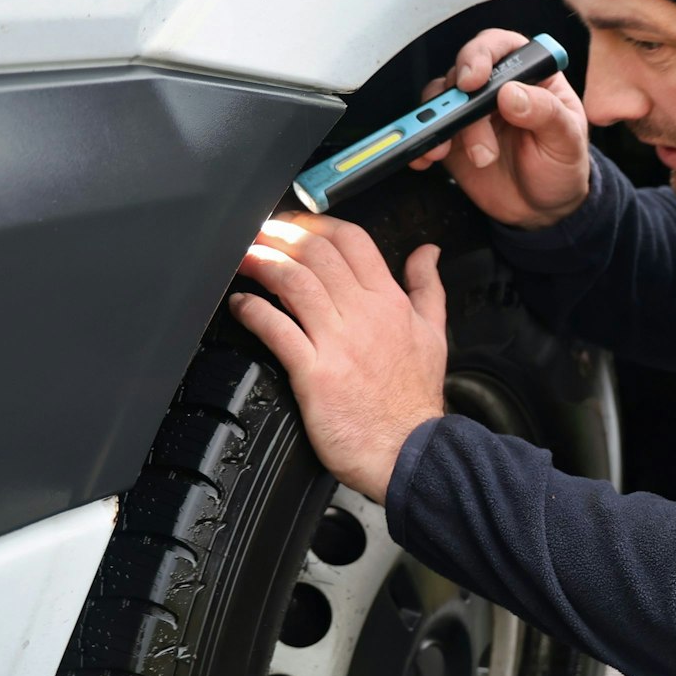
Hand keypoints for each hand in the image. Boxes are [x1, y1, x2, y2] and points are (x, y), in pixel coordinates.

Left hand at [229, 213, 448, 500]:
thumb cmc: (415, 400)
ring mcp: (339, 342)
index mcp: (390, 302)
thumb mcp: (434, 333)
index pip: (352, 241)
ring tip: (245, 259)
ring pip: (295, 282)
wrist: (409, 451)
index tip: (296, 226)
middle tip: (261, 236)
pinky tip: (241, 306)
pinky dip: (253, 311)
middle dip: (281, 235)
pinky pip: (277, 330)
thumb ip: (428, 287)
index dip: (317, 224)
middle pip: (317, 253)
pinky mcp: (315, 373)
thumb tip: (427, 253)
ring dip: (264, 263)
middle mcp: (364, 315)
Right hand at [410, 29, 591, 229]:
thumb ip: (546, 113)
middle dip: (460, 100)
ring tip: (450, 150)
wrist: (544, 208)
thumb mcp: (567, 140)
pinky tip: (425, 155)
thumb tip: (512, 94)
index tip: (474, 79)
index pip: (501, 47)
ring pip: (441, 98)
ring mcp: (471, 112)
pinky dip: (421, 142)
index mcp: (530, 75)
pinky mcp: (453, 138)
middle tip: (464, 124)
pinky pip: (428, 131)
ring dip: (441, 123)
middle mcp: (496, 87)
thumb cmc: (562, 166)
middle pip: (463, 71)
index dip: (481, 55)